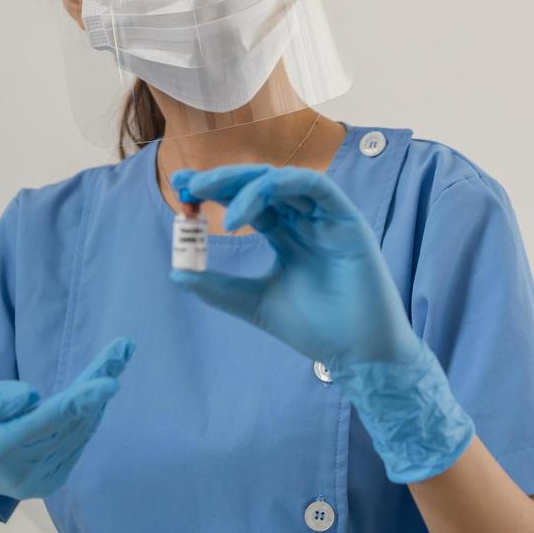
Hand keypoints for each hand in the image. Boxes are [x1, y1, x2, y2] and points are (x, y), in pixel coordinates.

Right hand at [0, 337, 133, 532]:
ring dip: (100, 395)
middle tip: (123, 347)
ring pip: (80, 430)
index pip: (49, 421)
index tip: (111, 382)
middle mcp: (24, 472)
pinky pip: (77, 441)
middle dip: (99, 381)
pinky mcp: (50, 483)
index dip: (82, 400)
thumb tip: (30, 395)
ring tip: (118, 355)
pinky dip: (89, 413)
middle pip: (72, 420)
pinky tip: (97, 388)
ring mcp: (39, 482)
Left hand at [169, 165, 417, 368]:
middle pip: (261, 184)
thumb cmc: (316, 329)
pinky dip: (283, 184)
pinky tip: (251, 205)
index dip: (216, 191)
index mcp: (286, 235)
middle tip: (189, 185)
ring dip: (246, 184)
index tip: (181, 190)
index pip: (248, 201)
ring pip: (283, 181)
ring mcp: (326, 217)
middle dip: (223, 179)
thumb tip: (176, 273)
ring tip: (215, 200)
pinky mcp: (347, 219)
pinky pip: (317, 186)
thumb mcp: (255, 304)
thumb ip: (219, 288)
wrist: (357, 352)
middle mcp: (305, 220)